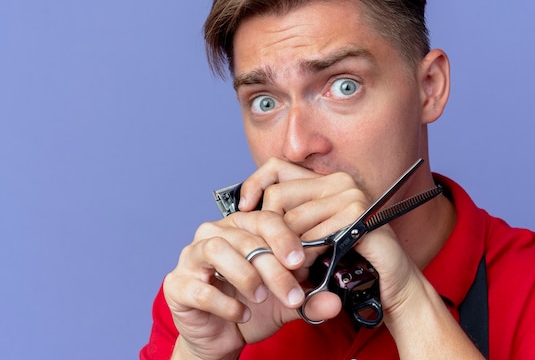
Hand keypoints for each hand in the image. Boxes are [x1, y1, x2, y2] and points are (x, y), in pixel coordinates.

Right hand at [163, 158, 368, 358]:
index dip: (285, 237)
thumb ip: (309, 299)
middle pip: (246, 237)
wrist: (221, 337)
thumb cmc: (252, 307)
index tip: (302, 261)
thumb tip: (335, 302)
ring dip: (245, 275)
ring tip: (261, 297)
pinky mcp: (177, 284)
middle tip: (291, 293)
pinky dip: (225, 302)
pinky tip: (241, 315)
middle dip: (272, 267)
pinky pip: (200, 287)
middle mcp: (215, 233)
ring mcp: (191, 257)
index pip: (266, 218)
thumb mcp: (286, 303)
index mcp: (243, 227)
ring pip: (217, 249)